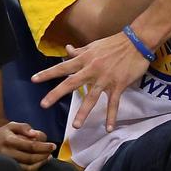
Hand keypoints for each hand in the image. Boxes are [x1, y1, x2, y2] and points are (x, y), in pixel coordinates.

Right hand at [0, 121, 55, 170]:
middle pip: (30, 157)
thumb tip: (35, 133)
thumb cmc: (1, 135)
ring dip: (40, 163)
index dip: (44, 147)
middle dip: (44, 155)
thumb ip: (24, 127)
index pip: (30, 145)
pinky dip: (34, 169)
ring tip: (47, 157)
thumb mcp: (11, 126)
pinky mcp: (8, 170)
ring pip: (28, 168)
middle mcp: (7, 153)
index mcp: (9, 141)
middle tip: (52, 151)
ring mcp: (7, 164)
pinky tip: (39, 163)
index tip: (53, 145)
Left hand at [32, 31, 150, 130]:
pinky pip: (114, 103)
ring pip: (92, 97)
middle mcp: (92, 70)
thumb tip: (67, 49)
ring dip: (83, 112)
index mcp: (85, 59)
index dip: (47, 73)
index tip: (34, 80)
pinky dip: (111, 116)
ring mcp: (105, 79)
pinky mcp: (118, 85)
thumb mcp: (94, 46)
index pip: (62, 67)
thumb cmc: (115, 43)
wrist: (136, 42)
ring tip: (76, 126)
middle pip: (71, 83)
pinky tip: (108, 128)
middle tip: (43, 105)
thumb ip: (80, 51)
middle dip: (56, 94)